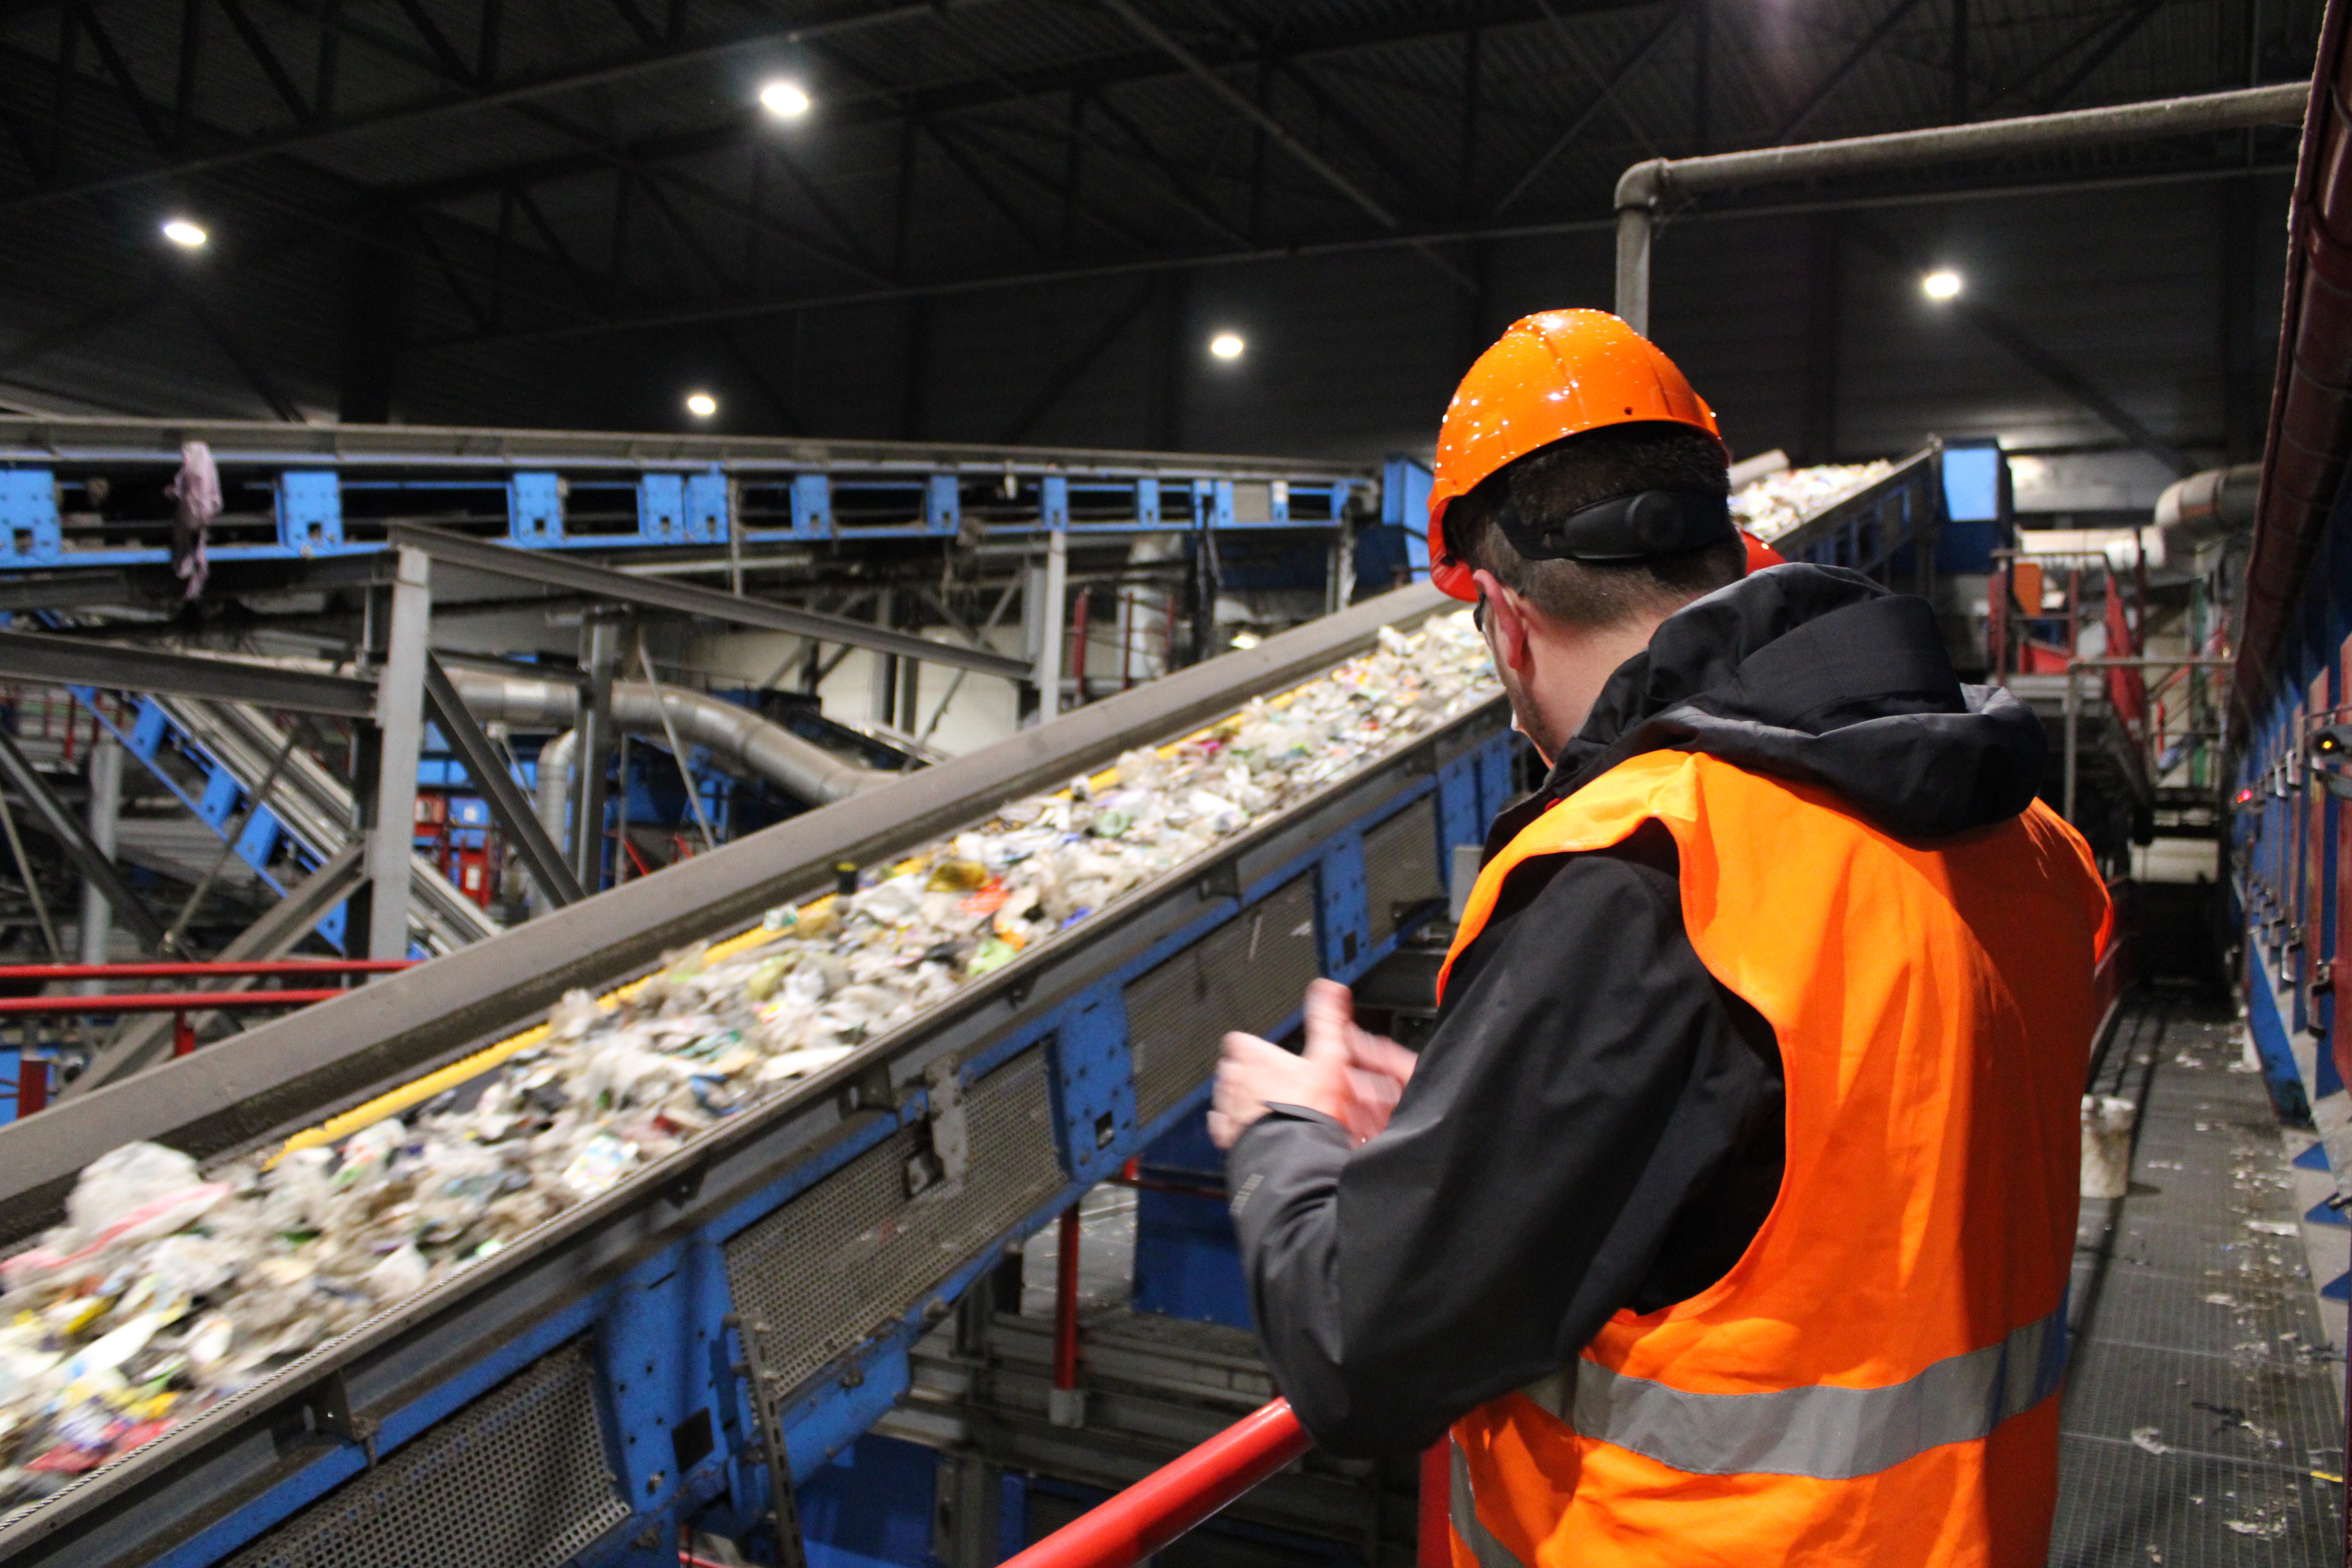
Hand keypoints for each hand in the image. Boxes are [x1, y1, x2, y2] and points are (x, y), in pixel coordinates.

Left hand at [1208, 979, 1416, 1149]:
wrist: (1295, 1155)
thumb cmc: (1310, 1108)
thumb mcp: (1328, 1056)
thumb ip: (1327, 1020)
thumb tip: (1331, 988)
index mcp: (1253, 1055)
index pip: (1238, 1040)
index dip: (1254, 1048)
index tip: (1268, 1056)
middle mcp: (1233, 1078)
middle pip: (1233, 1067)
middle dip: (1248, 1073)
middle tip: (1276, 1085)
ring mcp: (1228, 1107)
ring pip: (1226, 1094)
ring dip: (1242, 1098)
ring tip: (1269, 1107)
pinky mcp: (1227, 1135)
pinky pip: (1223, 1124)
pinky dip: (1236, 1124)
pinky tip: (1256, 1127)